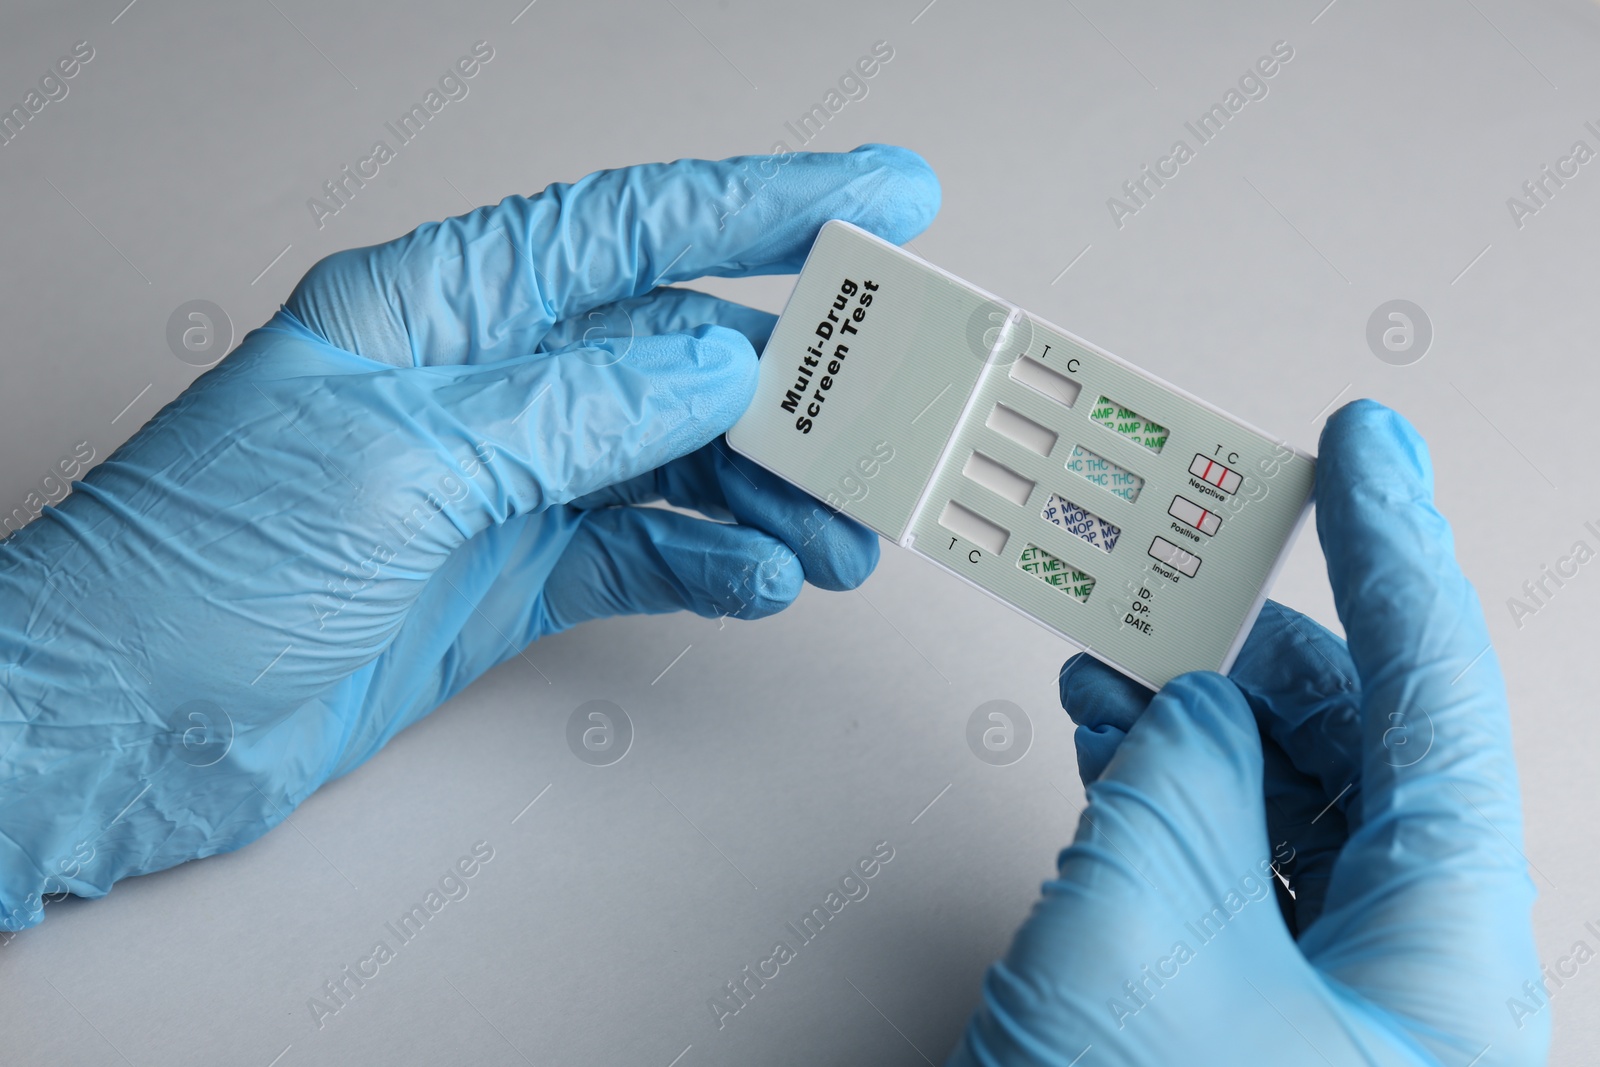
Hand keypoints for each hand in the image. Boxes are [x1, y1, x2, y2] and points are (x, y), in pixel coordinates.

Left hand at [0, 145, 940, 930]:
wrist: (123, 730)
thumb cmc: (197, 572)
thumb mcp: (396, 464)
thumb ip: (569, 410)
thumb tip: (707, 369)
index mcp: (438, 305)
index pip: (629, 228)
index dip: (764, 206)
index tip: (875, 202)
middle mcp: (484, 379)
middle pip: (677, 349)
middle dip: (792, 386)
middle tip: (884, 418)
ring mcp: (508, 476)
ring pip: (679, 458)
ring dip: (766, 493)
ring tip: (832, 533)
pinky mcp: (516, 567)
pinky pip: (645, 546)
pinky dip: (710, 561)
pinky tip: (754, 578)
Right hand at [950, 401, 1545, 1065]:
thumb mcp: (1152, 927)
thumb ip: (1186, 779)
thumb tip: (1198, 712)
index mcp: (1446, 958)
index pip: (1437, 702)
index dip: (1397, 554)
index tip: (1361, 452)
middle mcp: (1410, 980)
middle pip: (1369, 750)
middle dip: (1276, 640)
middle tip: (1202, 552)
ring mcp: (1327, 1007)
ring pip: (1293, 807)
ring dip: (1205, 715)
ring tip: (1124, 651)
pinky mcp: (1246, 1023)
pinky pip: (1234, 871)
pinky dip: (1172, 794)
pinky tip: (1118, 747)